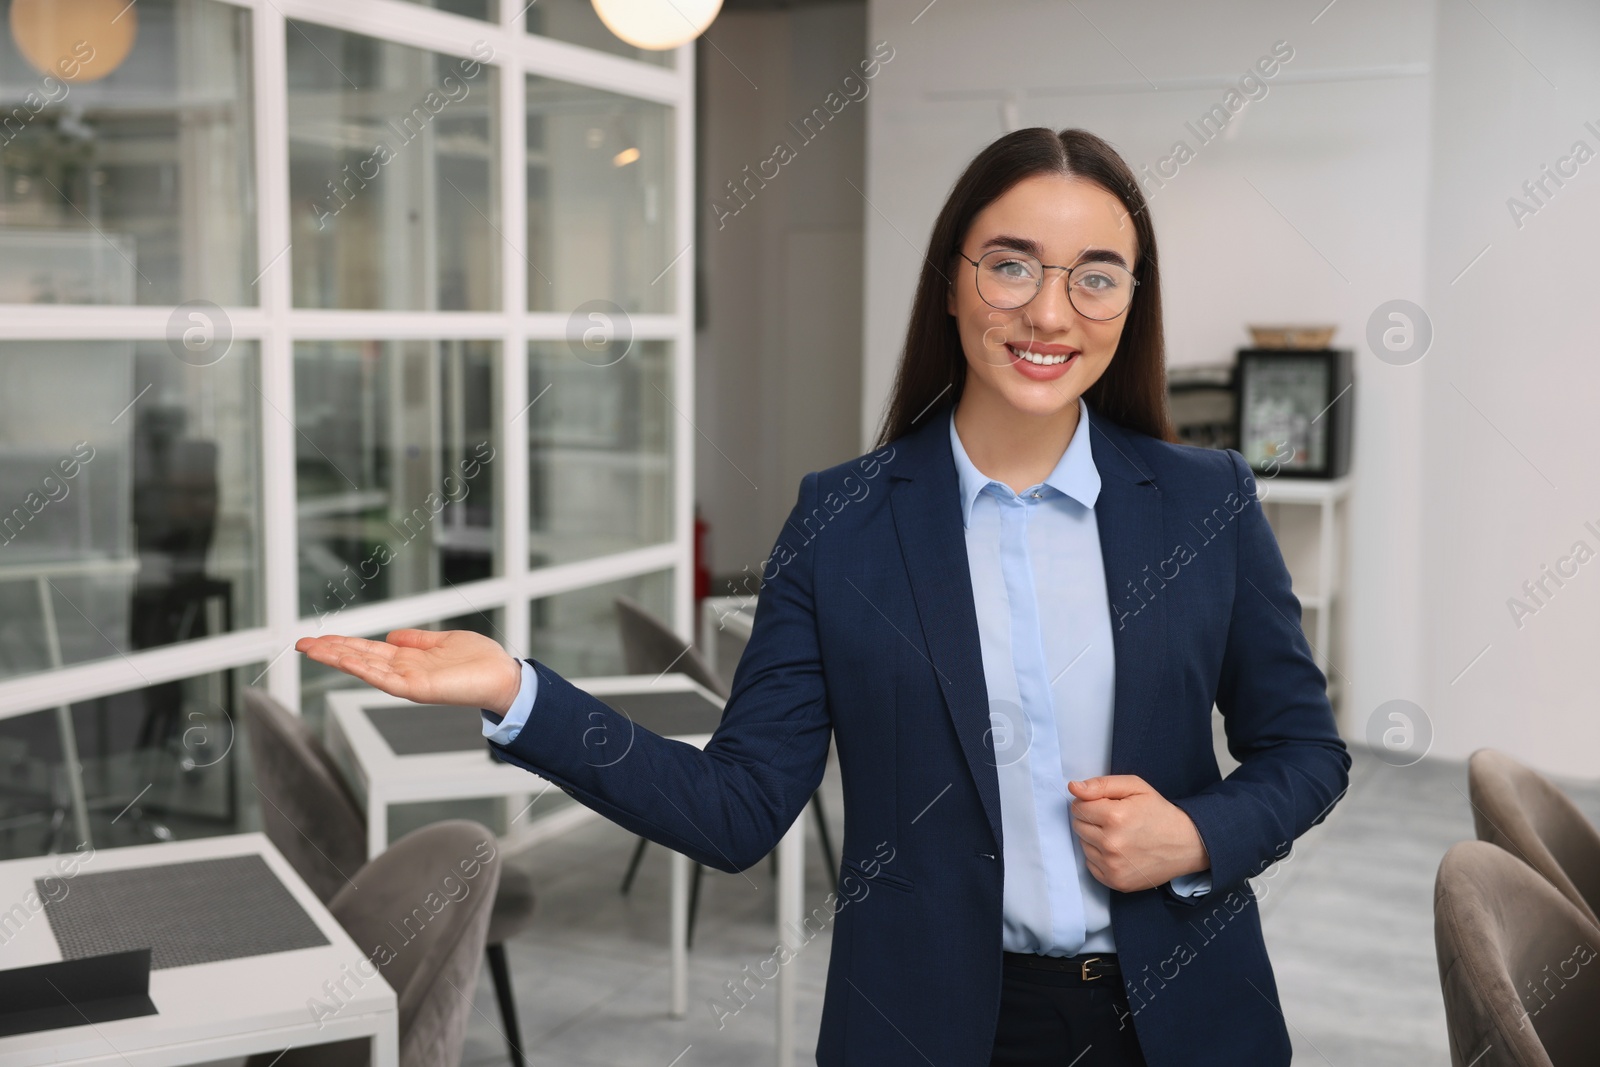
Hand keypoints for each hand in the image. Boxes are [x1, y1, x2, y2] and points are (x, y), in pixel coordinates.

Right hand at [295, 629, 524, 716]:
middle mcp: (403, 672)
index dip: (342, 644)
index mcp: (407, 660)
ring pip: (365, 668)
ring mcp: (408, 681)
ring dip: (339, 659)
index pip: (367, 651)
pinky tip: (346, 661)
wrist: (502, 676)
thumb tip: (392, 635)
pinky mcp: (418, 689)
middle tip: (301, 643)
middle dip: (330, 651)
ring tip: (313, 649)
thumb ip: (416, 640)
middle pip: (359, 659)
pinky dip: (364, 670)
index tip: (318, 639)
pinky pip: (385, 679)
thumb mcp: (443, 641)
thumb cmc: (479, 661)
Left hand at [1067, 775, 1209, 892]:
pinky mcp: (1116, 882)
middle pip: (1078, 826)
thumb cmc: (1159, 813)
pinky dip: (1100, 857)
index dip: (1089, 803)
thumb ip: (1101, 784)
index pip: (1078, 807)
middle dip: (1091, 820)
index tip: (1105, 805)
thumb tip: (1073, 787)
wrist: (1186, 843)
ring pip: (1083, 845)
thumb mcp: (1135, 787)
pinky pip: (1091, 865)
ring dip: (1095, 839)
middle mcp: (1111, 844)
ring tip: (1119, 835)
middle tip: (1114, 820)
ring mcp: (1113, 866)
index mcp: (1115, 817)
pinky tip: (1119, 851)